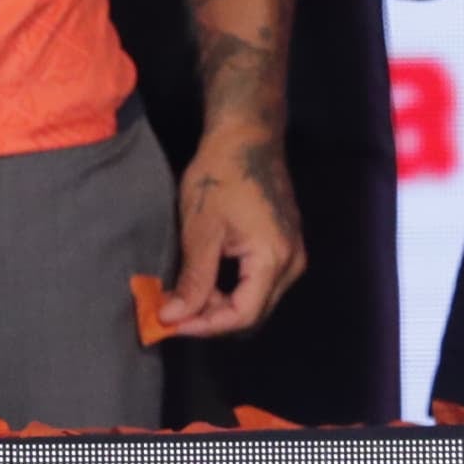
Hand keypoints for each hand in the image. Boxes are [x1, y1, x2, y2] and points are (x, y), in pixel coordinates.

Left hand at [157, 124, 307, 338]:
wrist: (246, 136)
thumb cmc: (220, 176)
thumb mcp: (201, 230)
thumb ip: (193, 280)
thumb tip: (173, 318)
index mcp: (274, 260)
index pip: (243, 316)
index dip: (205, 326)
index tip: (171, 324)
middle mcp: (292, 264)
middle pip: (253, 313)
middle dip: (212, 319)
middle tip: (174, 313)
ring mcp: (292, 254)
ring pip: (257, 300)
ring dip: (221, 305)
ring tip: (185, 297)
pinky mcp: (285, 245)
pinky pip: (260, 283)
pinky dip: (232, 289)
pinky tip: (205, 281)